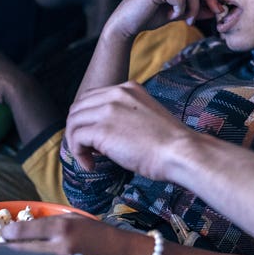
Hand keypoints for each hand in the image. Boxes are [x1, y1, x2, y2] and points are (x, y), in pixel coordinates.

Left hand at [0, 215, 150, 254]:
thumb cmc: (102, 236)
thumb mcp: (79, 220)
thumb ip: (53, 223)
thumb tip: (23, 229)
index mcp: (63, 226)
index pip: (23, 230)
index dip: (7, 234)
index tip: (2, 235)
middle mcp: (60, 246)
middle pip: (19, 251)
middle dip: (3, 252)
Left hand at [65, 81, 196, 180]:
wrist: (180, 152)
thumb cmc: (169, 143)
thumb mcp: (146, 116)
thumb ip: (126, 116)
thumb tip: (104, 133)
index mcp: (128, 89)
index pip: (92, 97)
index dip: (86, 117)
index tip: (92, 136)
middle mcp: (116, 94)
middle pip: (78, 108)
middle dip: (77, 129)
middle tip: (85, 149)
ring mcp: (108, 110)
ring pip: (73, 122)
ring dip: (76, 143)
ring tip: (88, 159)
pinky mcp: (102, 129)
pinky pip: (76, 139)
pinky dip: (79, 154)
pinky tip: (91, 165)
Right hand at [102, 0, 221, 42]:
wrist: (124, 25)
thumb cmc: (147, 18)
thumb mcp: (175, 12)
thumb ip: (193, 8)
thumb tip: (214, 10)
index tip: (216, 8)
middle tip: (214, 14)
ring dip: (195, 8)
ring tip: (188, 20)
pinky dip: (181, 10)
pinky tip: (172, 17)